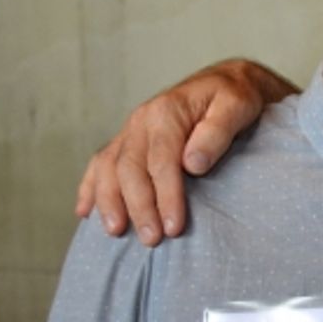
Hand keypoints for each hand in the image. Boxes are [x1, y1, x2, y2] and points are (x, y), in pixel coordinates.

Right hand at [75, 60, 298, 245]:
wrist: (225, 82)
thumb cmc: (234, 97)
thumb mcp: (237, 107)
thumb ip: (217, 133)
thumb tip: (192, 164)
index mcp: (166, 111)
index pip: (161, 161)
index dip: (166, 196)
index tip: (174, 227)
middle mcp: (141, 120)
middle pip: (130, 169)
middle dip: (139, 207)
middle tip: (152, 239)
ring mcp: (130, 130)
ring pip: (108, 168)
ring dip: (109, 202)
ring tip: (116, 232)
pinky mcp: (127, 140)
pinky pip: (100, 164)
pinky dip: (90, 188)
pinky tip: (85, 212)